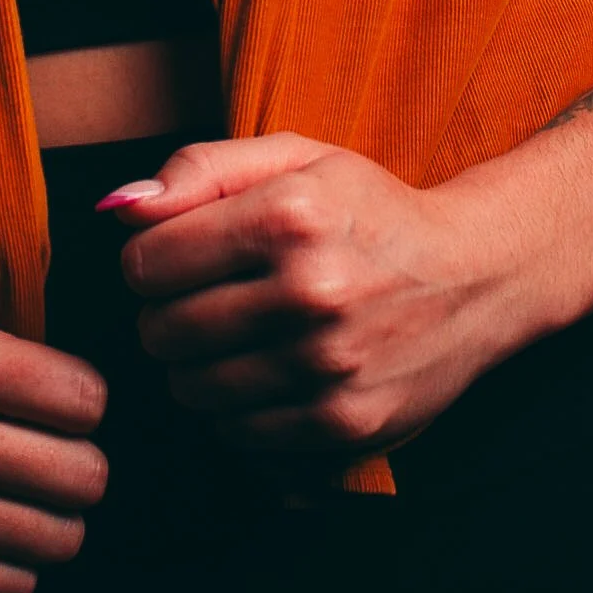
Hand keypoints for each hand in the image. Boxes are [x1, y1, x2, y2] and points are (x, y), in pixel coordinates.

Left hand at [101, 134, 505, 464]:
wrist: (475, 275)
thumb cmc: (369, 210)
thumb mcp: (294, 158)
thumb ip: (199, 169)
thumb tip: (117, 208)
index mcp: (289, 215)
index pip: (146, 262)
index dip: (151, 259)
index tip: (180, 256)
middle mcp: (311, 292)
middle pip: (161, 331)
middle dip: (168, 314)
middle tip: (207, 297)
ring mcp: (329, 367)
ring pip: (191, 390)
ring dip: (199, 366)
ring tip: (240, 334)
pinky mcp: (344, 425)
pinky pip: (237, 434)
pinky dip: (239, 408)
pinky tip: (272, 371)